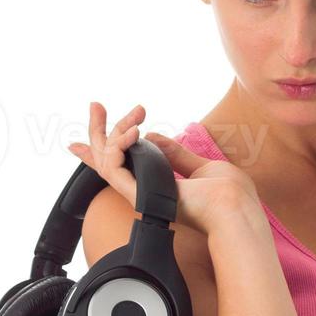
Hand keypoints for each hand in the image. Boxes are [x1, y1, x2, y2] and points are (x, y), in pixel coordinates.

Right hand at [67, 101, 261, 236]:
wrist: (234, 211)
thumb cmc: (228, 195)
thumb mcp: (201, 167)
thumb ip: (175, 154)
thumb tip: (153, 136)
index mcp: (157, 187)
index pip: (122, 167)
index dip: (101, 152)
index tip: (81, 140)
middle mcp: (144, 191)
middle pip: (106, 161)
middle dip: (96, 131)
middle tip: (95, 105)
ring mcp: (141, 194)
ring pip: (106, 162)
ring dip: (110, 132)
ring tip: (129, 115)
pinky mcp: (141, 195)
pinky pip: (113, 169)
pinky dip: (116, 147)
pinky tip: (130, 132)